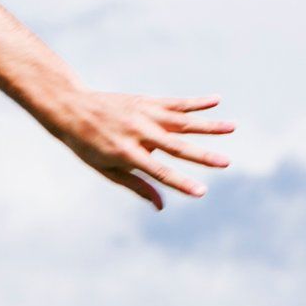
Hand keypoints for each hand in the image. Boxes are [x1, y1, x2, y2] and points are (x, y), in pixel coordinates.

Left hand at [39, 88, 231, 208]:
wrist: (73, 108)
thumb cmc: (88, 145)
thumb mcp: (107, 169)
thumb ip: (137, 186)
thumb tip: (162, 206)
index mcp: (127, 152)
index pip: (159, 172)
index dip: (181, 183)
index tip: (202, 192)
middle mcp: (139, 132)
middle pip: (176, 146)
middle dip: (203, 156)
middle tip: (227, 163)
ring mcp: (144, 114)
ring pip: (182, 120)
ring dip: (209, 125)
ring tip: (233, 127)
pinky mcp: (147, 101)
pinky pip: (176, 102)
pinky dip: (196, 102)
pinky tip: (217, 100)